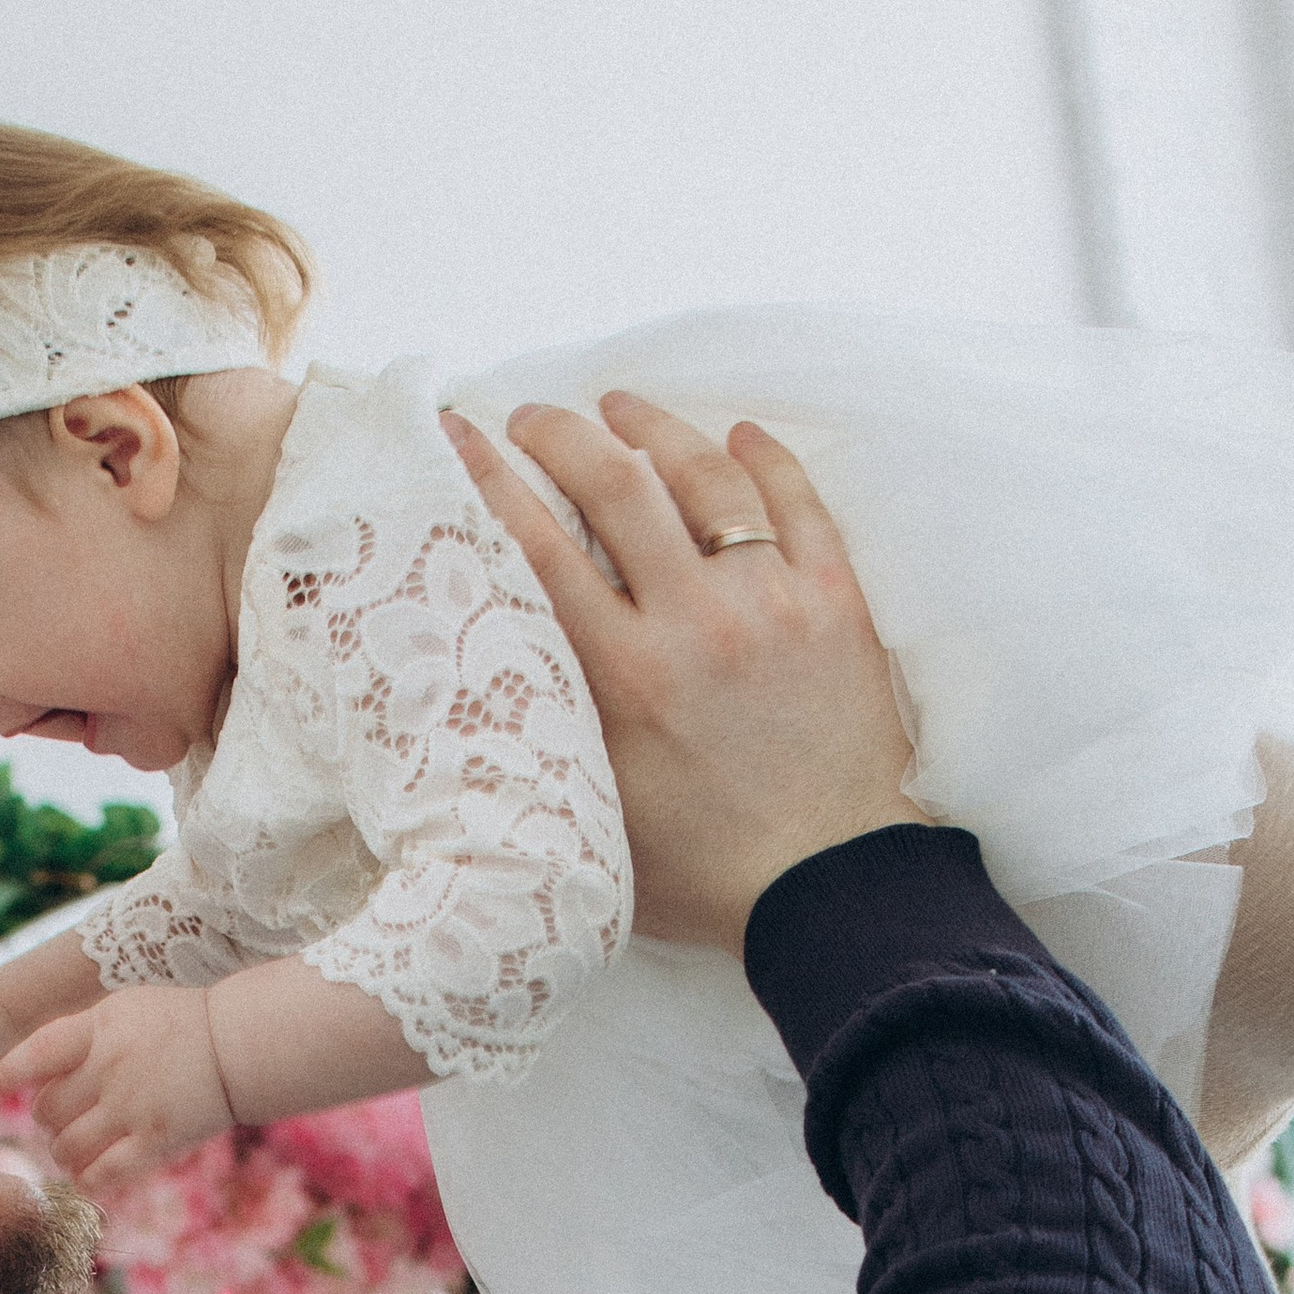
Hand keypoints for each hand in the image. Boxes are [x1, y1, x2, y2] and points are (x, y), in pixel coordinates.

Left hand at [0, 986, 233, 1195]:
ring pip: (67, 1147)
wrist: (238, 1045)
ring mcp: (134, 1107)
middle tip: (61, 1118)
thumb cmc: (177, 1024)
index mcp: (101, 1030)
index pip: (38, 1053)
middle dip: (47, 1119)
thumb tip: (27, 1072)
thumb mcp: (124, 1009)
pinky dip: (87, 1178)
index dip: (9, 1073)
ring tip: (73, 1147)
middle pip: (48, 1110)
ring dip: (62, 1152)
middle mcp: (113, 1068)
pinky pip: (103, 1173)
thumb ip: (78, 1036)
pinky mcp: (157, 1141)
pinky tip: (88, 1175)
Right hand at [444, 393, 920, 951]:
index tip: (457, 436)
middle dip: (561, 433)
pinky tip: (737, 437)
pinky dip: (762, 460)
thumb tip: (495, 667)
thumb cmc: (704, 872)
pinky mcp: (836, 603)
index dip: (487, 478)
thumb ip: (550, 730)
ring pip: (706, 475)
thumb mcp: (594, 810)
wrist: (830, 888)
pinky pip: (797, 502)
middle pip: (615, 483)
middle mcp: (695, 621)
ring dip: (654, 428)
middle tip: (532, 416)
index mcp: (625, 675)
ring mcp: (772, 603)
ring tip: (620, 406)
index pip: (538, 545)